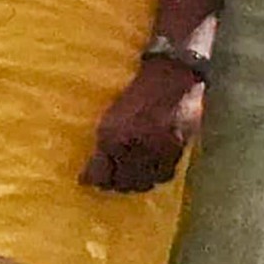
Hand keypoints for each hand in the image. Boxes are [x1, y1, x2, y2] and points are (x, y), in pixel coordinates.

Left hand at [80, 54, 207, 193]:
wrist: (170, 78)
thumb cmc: (136, 94)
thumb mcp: (112, 116)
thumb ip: (104, 144)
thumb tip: (90, 170)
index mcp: (113, 137)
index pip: (101, 171)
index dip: (93, 179)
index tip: (86, 180)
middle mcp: (135, 147)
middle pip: (123, 181)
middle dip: (113, 185)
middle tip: (108, 183)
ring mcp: (158, 149)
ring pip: (145, 182)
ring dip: (135, 184)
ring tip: (128, 181)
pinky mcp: (177, 149)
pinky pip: (164, 174)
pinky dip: (155, 178)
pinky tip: (149, 174)